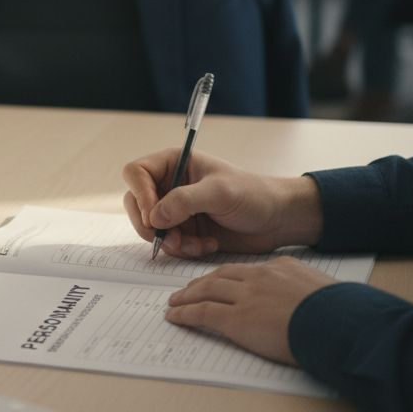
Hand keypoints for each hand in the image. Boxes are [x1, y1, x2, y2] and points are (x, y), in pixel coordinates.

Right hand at [121, 149, 322, 256]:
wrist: (277, 220)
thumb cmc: (253, 195)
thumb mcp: (220, 192)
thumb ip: (185, 201)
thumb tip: (154, 217)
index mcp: (175, 163)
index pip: (136, 173)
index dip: (140, 194)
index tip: (154, 216)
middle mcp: (170, 185)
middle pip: (136, 204)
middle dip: (151, 226)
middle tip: (169, 239)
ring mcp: (175, 209)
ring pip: (150, 229)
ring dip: (170, 242)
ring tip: (196, 245)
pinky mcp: (184, 230)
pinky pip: (167, 244)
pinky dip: (183, 250)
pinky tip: (207, 245)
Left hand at [166, 256, 337, 364]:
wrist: (337, 322)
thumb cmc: (338, 311)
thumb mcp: (321, 289)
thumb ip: (304, 288)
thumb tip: (306, 300)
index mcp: (280, 268)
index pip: (245, 269)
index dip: (226, 276)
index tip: (217, 280)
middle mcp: (259, 277)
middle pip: (221, 275)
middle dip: (202, 282)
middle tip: (189, 288)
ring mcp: (247, 297)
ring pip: (207, 291)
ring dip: (187, 296)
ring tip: (175, 301)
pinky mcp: (237, 319)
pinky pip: (203, 313)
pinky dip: (185, 313)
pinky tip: (174, 316)